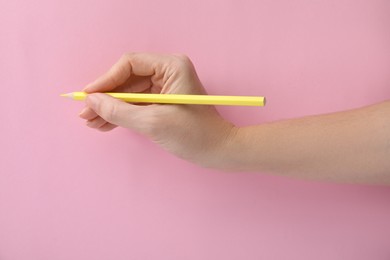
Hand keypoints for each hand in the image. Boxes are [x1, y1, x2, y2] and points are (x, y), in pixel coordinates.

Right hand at [79, 53, 235, 166]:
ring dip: (111, 108)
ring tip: (91, 123)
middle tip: (85, 114)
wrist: (218, 151)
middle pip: (127, 79)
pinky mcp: (164, 101)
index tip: (88, 97)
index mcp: (172, 66)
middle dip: (106, 98)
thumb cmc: (194, 135)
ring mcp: (166, 87)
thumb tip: (92, 101)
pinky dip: (122, 114)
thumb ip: (119, 111)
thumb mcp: (153, 123)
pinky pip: (137, 103)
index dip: (106, 80)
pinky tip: (105, 124)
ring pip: (130, 93)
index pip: (130, 64)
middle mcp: (168, 72)